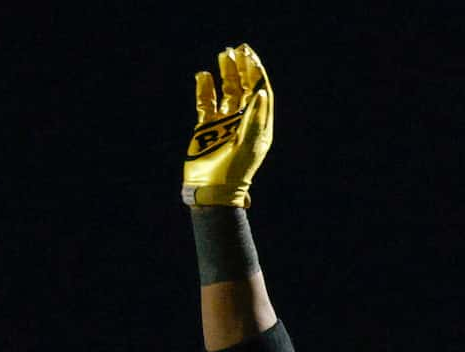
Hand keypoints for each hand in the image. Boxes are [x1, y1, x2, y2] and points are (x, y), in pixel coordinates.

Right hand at [183, 42, 273, 206]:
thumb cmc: (234, 171)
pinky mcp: (206, 127)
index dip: (257, 74)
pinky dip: (204, 88)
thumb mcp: (248, 143)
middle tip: (239, 49)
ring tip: (224, 54)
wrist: (212, 190)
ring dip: (226, 73)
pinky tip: (203, 75)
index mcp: (258, 126)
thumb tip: (260, 90)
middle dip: (243, 68)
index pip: (261, 93)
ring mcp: (224, 124)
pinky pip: (206, 102)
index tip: (251, 56)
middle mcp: (243, 122)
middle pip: (245, 88)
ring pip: (227, 92)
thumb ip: (254, 117)